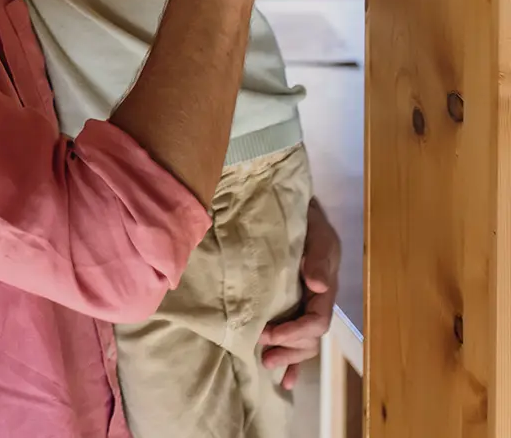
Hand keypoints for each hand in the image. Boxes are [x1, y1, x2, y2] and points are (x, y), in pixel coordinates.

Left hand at [259, 198, 340, 389]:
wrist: (296, 210)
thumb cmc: (308, 222)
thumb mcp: (317, 234)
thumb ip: (319, 258)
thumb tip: (319, 285)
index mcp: (325, 290)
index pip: (316, 321)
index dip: (295, 332)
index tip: (270, 334)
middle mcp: (315, 301)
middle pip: (309, 338)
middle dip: (289, 350)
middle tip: (265, 356)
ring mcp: (304, 305)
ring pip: (302, 341)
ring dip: (288, 357)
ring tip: (267, 364)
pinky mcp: (292, 304)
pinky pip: (296, 336)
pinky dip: (293, 359)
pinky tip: (286, 379)